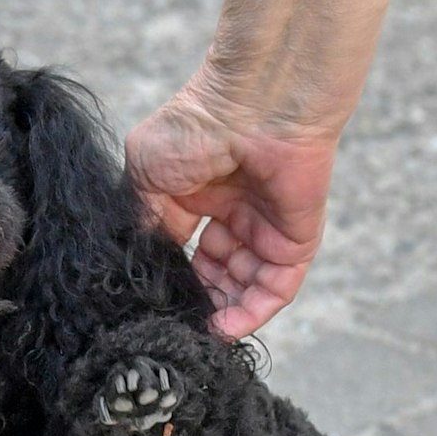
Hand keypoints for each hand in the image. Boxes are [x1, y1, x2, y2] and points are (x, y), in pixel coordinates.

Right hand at [126, 79, 338, 338]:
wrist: (255, 105)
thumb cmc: (197, 126)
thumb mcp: (145, 176)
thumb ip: (144, 223)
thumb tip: (141, 266)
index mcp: (199, 197)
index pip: (184, 252)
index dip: (169, 278)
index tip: (152, 303)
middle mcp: (234, 214)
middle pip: (216, 274)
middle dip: (197, 299)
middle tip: (176, 321)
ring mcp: (266, 228)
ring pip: (244, 286)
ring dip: (222, 311)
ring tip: (198, 329)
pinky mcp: (295, 240)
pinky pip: (276, 288)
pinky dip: (253, 312)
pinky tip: (225, 327)